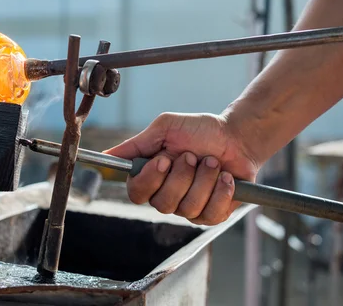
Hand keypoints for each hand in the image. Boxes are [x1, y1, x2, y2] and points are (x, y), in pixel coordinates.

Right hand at [104, 112, 258, 224]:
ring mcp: (189, 208)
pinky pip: (211, 214)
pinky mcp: (212, 215)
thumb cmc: (198, 130)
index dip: (149, 179)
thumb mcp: (165, 129)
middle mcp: (167, 196)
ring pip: (187, 208)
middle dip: (182, 176)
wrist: (236, 136)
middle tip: (192, 156)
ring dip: (204, 179)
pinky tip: (226, 177)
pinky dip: (221, 191)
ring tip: (212, 162)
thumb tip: (106, 155)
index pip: (136, 193)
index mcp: (151, 177)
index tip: (164, 159)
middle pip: (162, 203)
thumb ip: (136, 144)